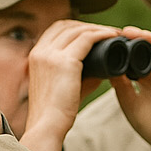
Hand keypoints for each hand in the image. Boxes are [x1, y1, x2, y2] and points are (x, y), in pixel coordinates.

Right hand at [21, 19, 122, 150]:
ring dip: (98, 28)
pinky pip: (87, 39)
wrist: (48, 125)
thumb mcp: (66, 85)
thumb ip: (82, 74)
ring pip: (78, 30)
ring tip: (115, 33)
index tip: (94, 32)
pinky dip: (102, 34)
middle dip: (88, 25)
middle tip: (108, 31)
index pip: (55, 29)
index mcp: (35, 55)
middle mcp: (40, 51)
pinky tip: (113, 36)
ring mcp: (50, 55)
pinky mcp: (65, 62)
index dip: (76, 26)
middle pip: (66, 25)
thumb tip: (105, 68)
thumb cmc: (58, 111)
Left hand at [107, 29, 150, 150]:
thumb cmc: (149, 124)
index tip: (109, 39)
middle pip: (148, 48)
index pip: (135, 55)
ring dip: (148, 38)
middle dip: (135, 38)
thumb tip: (105, 63)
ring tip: (132, 33)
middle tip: (119, 31)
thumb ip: (119, 82)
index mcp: (146, 77)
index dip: (124, 46)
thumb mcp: (127, 99)